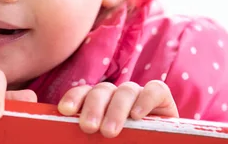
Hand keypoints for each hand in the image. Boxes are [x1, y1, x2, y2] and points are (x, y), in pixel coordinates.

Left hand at [58, 80, 177, 137]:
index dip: (74, 97)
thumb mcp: (104, 141)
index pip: (84, 92)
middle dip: (94, 108)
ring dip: (116, 110)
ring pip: (125, 90)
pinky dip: (145, 99)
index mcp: (100, 103)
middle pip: (102, 90)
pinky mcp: (162, 98)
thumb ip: (92, 136)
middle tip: (88, 127)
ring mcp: (139, 95)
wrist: (156, 143)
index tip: (65, 110)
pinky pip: (155, 89)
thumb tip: (69, 137)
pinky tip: (137, 115)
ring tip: (109, 131)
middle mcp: (117, 96)